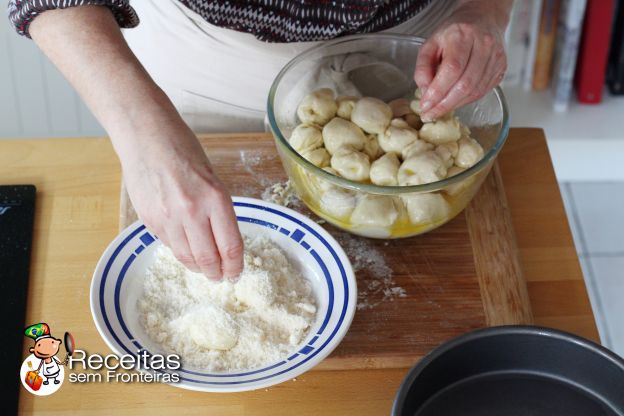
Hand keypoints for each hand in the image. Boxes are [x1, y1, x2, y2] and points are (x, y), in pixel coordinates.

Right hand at [120, 119, 243, 279]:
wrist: (146, 136)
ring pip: (186, 257)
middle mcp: (192, 211)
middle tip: (220, 277)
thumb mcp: (213, 179)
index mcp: (215, 198)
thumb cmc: (183, 150)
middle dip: (217, 273)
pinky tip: (185, 247)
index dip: (235, 266)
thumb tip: (223, 242)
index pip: (230, 246)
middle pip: (208, 258)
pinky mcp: (149, 219)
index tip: (236, 273)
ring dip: (198, 267)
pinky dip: (180, 250)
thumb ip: (218, 210)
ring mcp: (168, 217)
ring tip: (204, 268)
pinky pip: (169, 244)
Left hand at [414, 0, 511, 120]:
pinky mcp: (502, 69)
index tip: (425, 105)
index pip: (452, 69)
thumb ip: (423, 67)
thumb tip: (425, 91)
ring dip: (454, 105)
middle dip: (445, 104)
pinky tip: (453, 102)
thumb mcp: (430, 43)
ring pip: (475, 91)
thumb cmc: (454, 33)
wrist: (483, 20)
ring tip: (439, 111)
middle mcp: (484, 45)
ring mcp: (496, 58)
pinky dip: (465, 101)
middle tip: (430, 114)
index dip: (438, 91)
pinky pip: (482, 91)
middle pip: (465, 84)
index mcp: (463, 35)